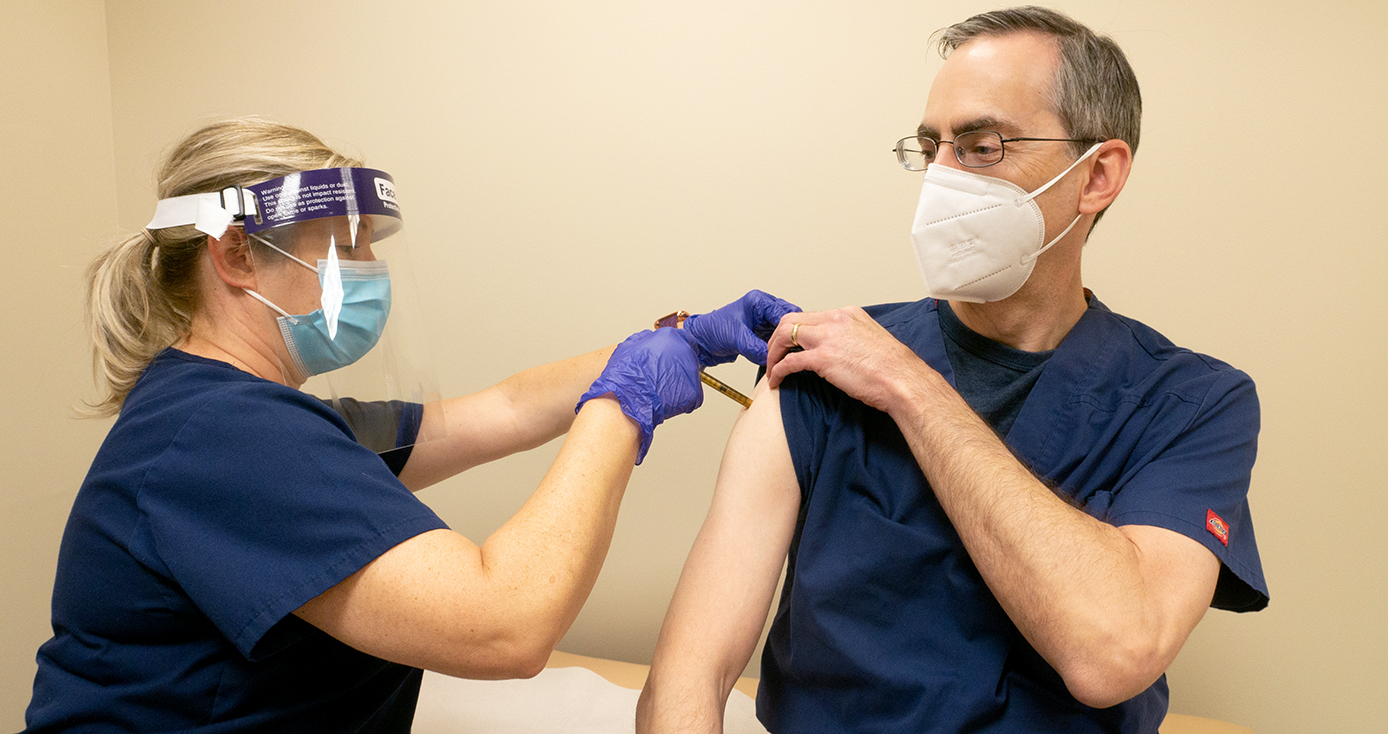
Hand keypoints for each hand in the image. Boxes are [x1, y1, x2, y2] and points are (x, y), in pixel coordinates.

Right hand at [577, 328, 703, 463]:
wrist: (624, 401)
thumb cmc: (623, 376)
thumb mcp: (627, 346)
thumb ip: (643, 338)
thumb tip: (649, 338)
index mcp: (670, 337)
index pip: (683, 337)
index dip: (674, 347)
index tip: (670, 355)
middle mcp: (684, 351)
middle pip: (687, 356)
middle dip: (676, 364)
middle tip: (661, 375)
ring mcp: (691, 372)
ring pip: (690, 376)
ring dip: (678, 382)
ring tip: (660, 389)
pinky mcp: (694, 393)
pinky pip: (692, 395)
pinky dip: (682, 399)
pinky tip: (666, 399)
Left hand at [683, 290, 800, 366]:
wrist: (702, 341)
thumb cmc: (713, 330)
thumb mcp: (736, 338)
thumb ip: (754, 348)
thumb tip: (770, 358)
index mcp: (758, 301)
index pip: (783, 313)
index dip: (789, 329)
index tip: (793, 344)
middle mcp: (763, 308)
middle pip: (789, 319)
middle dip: (792, 334)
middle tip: (794, 349)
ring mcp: (764, 320)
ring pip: (786, 330)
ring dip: (787, 342)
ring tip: (790, 354)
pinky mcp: (762, 332)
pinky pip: (778, 339)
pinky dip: (781, 347)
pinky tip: (783, 356)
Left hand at [765, 306, 931, 414]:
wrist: (904, 381)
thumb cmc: (894, 368)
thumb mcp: (871, 340)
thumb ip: (852, 338)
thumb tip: (840, 350)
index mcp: (848, 314)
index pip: (811, 316)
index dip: (794, 331)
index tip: (789, 344)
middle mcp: (836, 320)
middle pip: (791, 320)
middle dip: (776, 338)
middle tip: (773, 354)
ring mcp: (828, 337)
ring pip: (785, 334)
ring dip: (773, 352)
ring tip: (771, 367)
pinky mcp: (823, 358)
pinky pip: (789, 361)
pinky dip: (778, 370)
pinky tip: (776, 380)